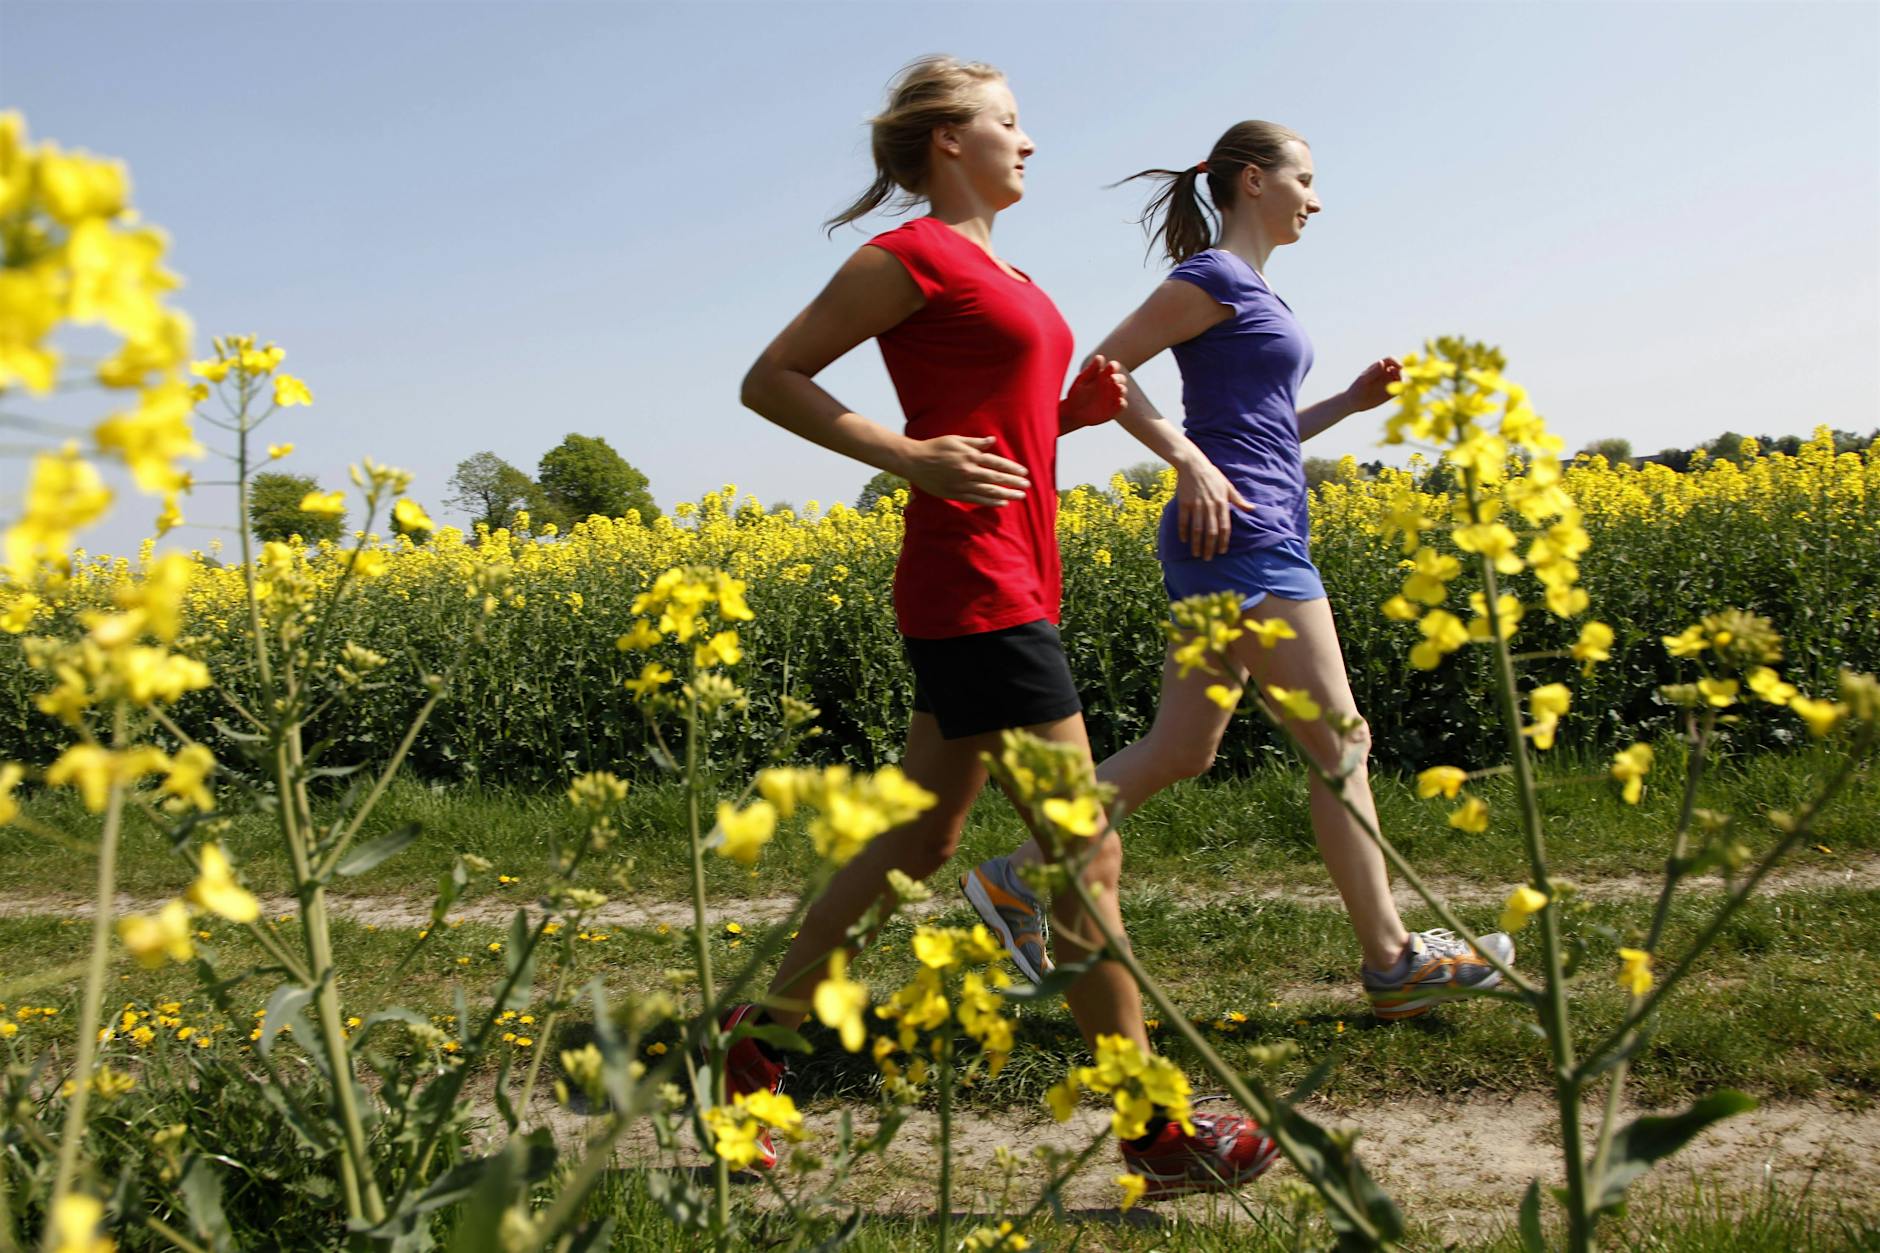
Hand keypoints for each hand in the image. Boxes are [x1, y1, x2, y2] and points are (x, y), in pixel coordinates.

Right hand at [904, 435, 1029, 505]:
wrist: (915, 461)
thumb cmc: (935, 447)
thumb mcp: (956, 440)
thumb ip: (975, 443)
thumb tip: (992, 441)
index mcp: (970, 456)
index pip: (996, 463)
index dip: (1012, 468)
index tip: (1024, 473)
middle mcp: (968, 471)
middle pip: (996, 479)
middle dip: (1014, 483)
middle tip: (1027, 486)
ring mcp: (962, 484)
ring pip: (989, 491)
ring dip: (1006, 494)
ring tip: (1019, 497)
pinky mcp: (955, 494)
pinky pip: (977, 500)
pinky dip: (991, 502)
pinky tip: (1002, 503)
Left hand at [1059, 354, 1128, 431]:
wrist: (1072, 413)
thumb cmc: (1076, 394)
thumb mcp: (1082, 381)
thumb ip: (1091, 370)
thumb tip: (1100, 357)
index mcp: (1103, 376)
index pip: (1112, 367)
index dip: (1113, 366)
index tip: (1110, 366)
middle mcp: (1110, 385)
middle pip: (1120, 378)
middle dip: (1118, 378)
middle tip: (1112, 379)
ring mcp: (1113, 397)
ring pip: (1122, 390)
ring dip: (1121, 389)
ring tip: (1117, 388)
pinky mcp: (1114, 409)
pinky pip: (1122, 405)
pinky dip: (1122, 403)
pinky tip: (1119, 401)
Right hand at [1176, 456, 1253, 559]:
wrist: (1193, 465)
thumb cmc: (1213, 476)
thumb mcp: (1228, 486)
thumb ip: (1239, 500)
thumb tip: (1252, 509)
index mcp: (1222, 503)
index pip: (1224, 526)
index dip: (1223, 541)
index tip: (1222, 552)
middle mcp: (1210, 506)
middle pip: (1211, 531)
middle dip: (1210, 547)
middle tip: (1208, 558)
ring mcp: (1196, 505)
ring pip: (1197, 529)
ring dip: (1197, 543)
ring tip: (1196, 554)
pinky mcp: (1184, 503)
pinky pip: (1183, 520)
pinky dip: (1183, 531)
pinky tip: (1184, 540)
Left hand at [1344, 356, 1403, 413]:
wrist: (1354, 402)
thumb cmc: (1356, 389)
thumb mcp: (1363, 380)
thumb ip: (1373, 372)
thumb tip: (1381, 362)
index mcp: (1378, 367)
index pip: (1390, 360)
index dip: (1396, 362)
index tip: (1400, 367)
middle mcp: (1386, 373)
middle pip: (1398, 369)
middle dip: (1401, 373)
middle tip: (1399, 379)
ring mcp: (1389, 383)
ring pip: (1401, 379)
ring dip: (1404, 381)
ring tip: (1401, 386)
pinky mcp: (1391, 393)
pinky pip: (1400, 390)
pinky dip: (1403, 390)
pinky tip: (1402, 394)